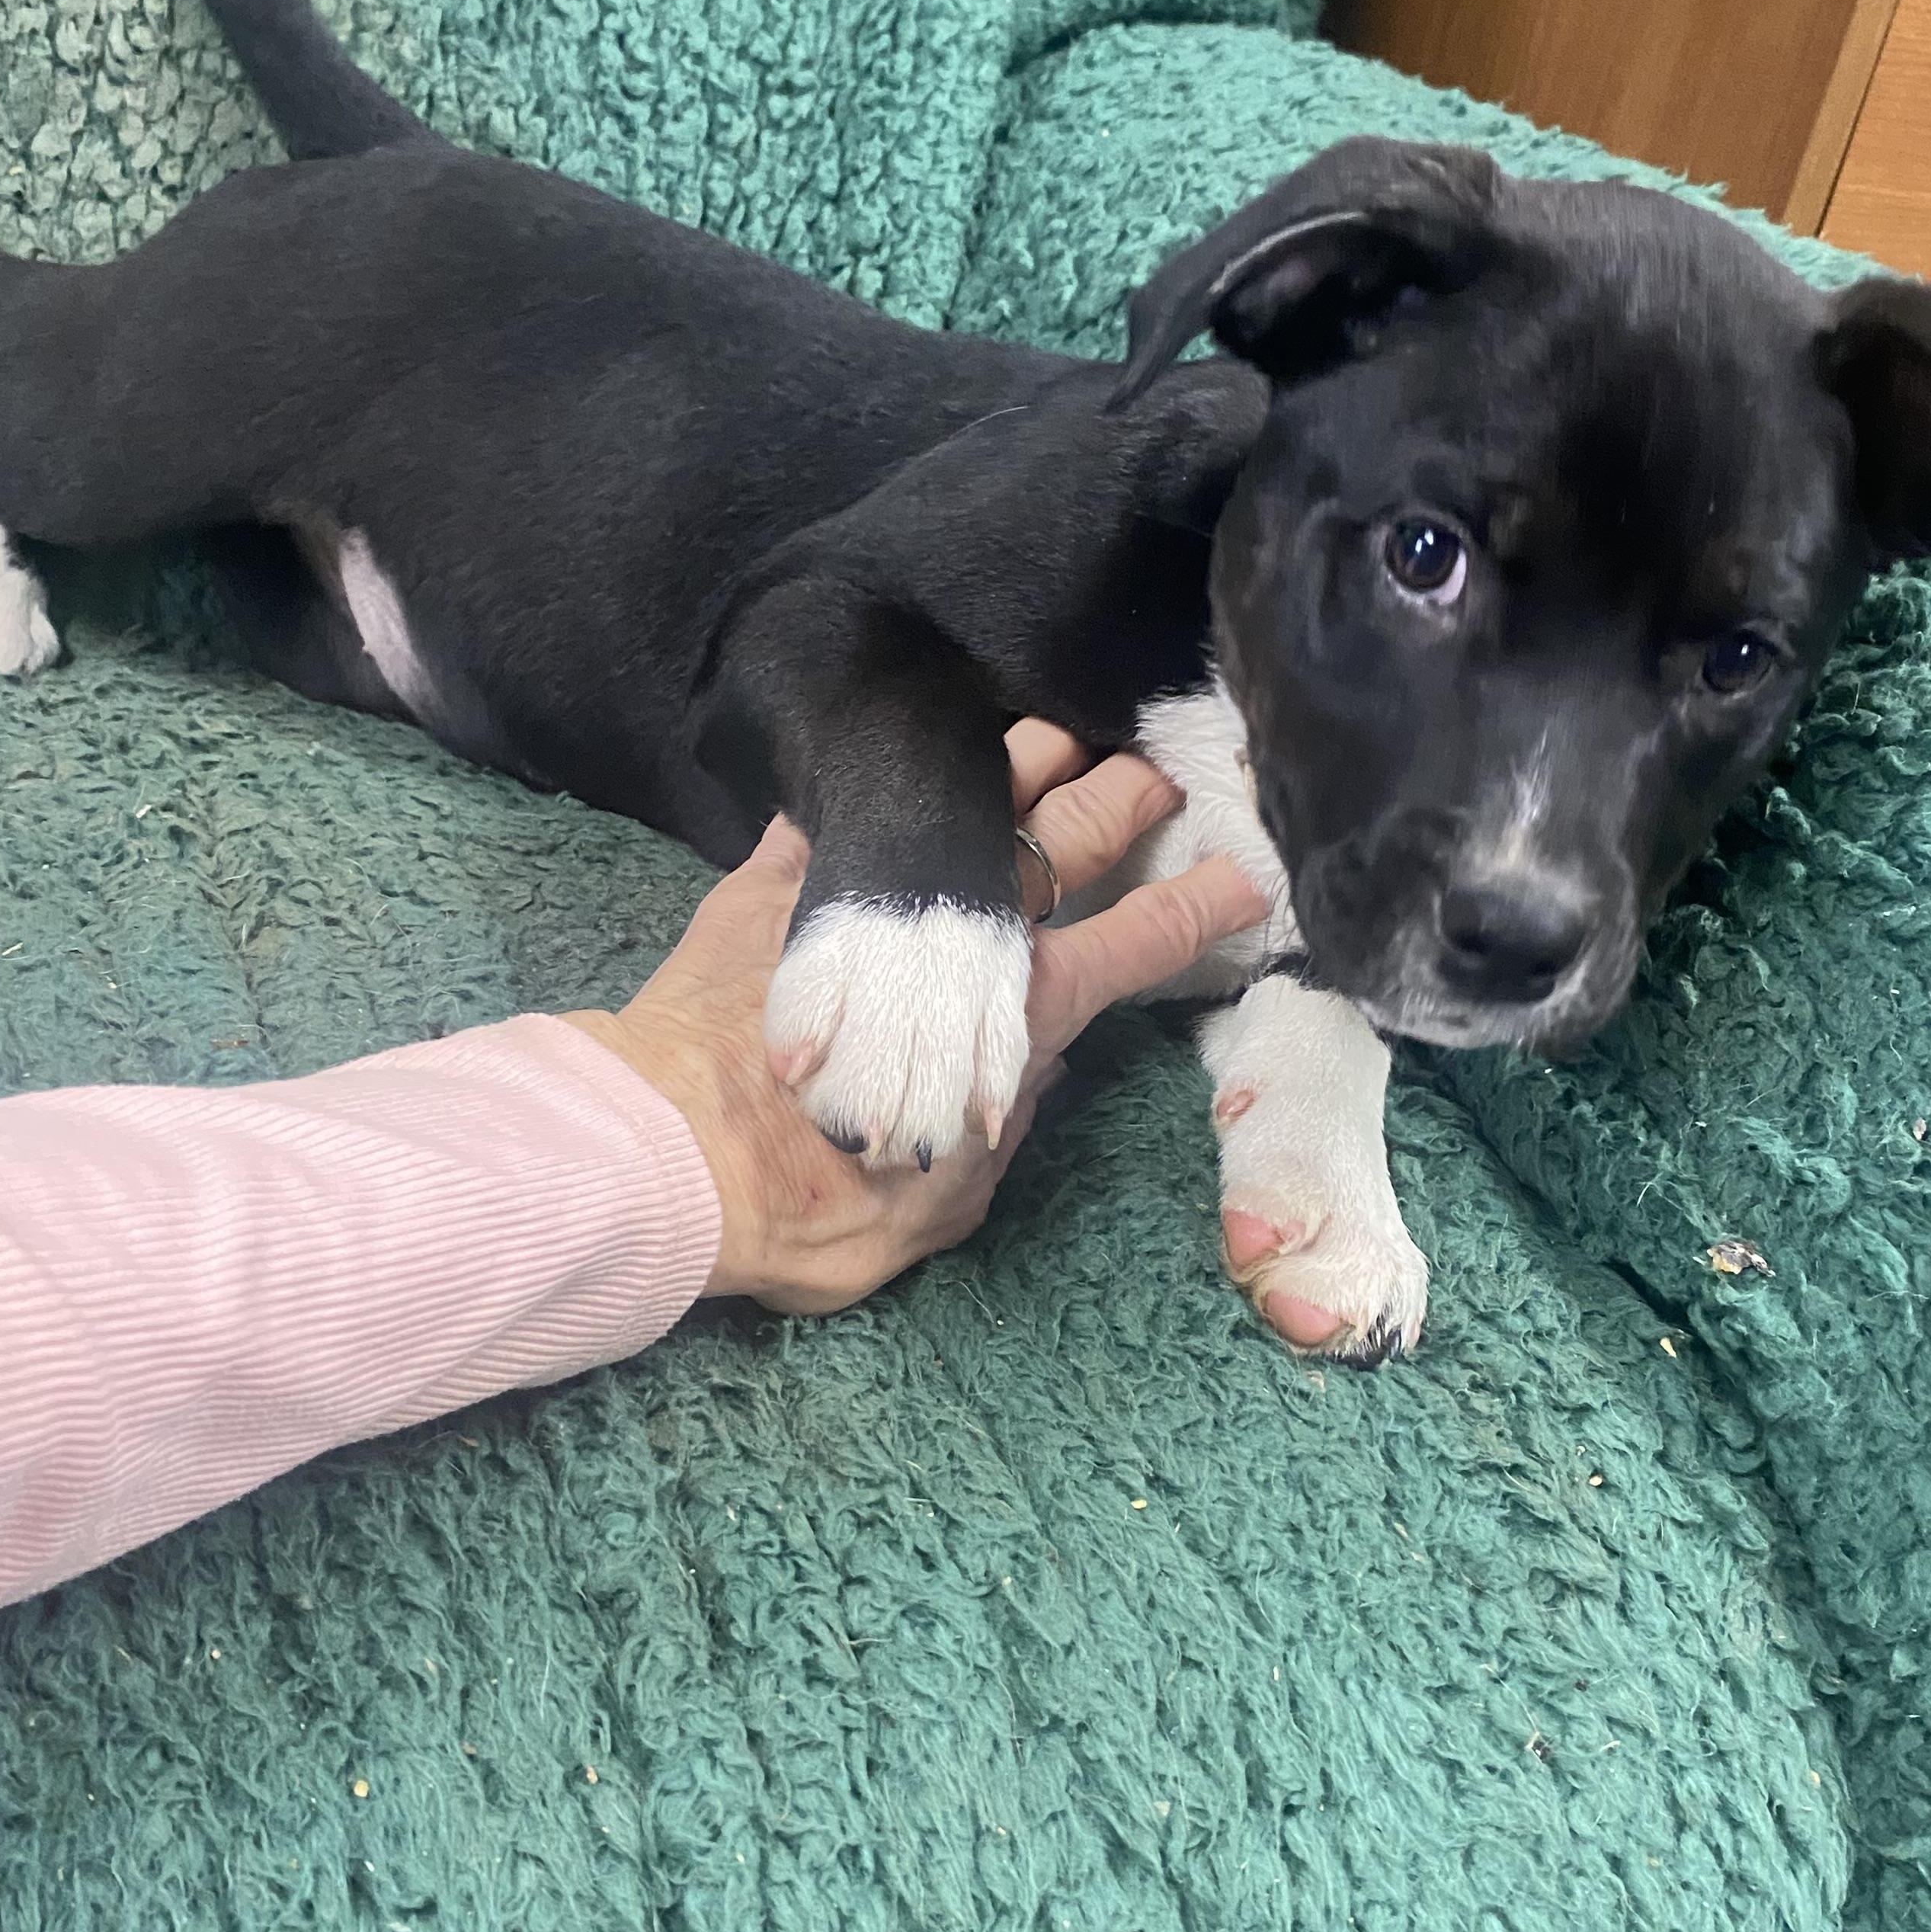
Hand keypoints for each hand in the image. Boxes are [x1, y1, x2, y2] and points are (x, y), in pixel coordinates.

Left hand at [564, 721, 1266, 1312]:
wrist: (687, 1162)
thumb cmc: (833, 1208)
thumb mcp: (955, 1199)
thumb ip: (1004, 1124)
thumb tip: (1027, 1068)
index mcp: (1022, 1010)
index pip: (1135, 943)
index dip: (1196, 908)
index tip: (1243, 876)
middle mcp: (959, 933)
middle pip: (1067, 838)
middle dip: (1125, 794)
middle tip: (1161, 761)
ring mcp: (873, 892)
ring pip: (969, 794)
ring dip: (1022, 755)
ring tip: (1057, 722)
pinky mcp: (783, 881)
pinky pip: (832, 809)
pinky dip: (862, 775)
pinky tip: (878, 740)